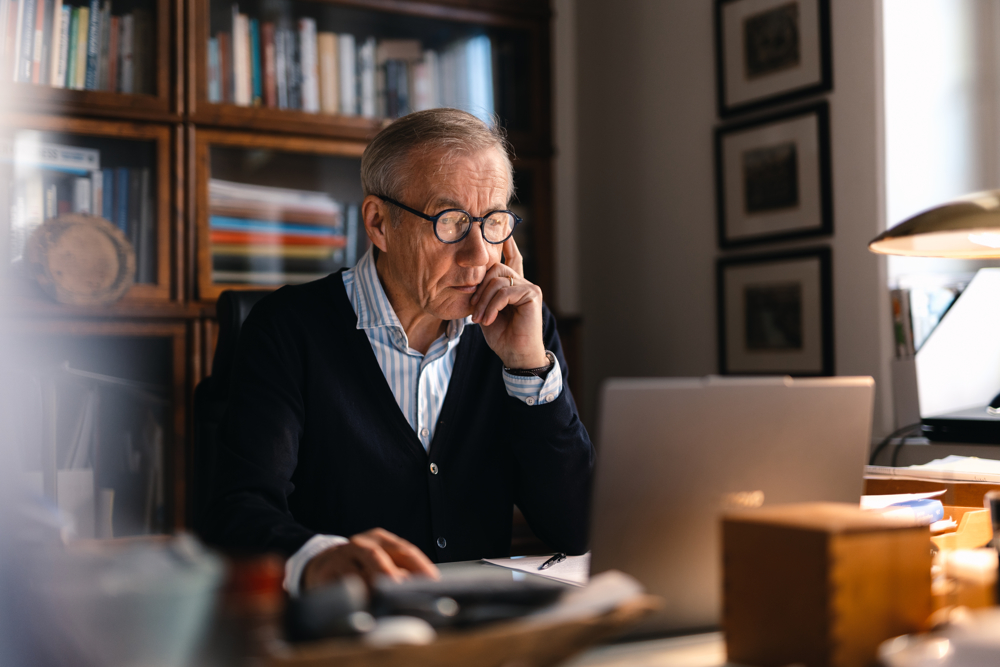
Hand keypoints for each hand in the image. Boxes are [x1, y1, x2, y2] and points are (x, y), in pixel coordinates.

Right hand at [301, 528, 439, 591]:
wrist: (322, 563)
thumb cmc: (362, 564)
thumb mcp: (382, 560)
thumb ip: (402, 570)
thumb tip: (425, 589)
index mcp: (380, 538)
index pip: (404, 549)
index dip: (420, 566)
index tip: (434, 582)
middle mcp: (360, 544)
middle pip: (376, 556)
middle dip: (391, 574)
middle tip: (402, 590)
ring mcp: (341, 558)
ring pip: (356, 572)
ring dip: (370, 589)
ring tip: (383, 603)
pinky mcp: (325, 574)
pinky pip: (340, 588)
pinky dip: (353, 598)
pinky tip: (362, 609)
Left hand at [470, 236, 547, 368]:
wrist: (515, 355)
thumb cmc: (501, 336)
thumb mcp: (485, 311)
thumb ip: (483, 293)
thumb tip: (472, 279)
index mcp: (512, 285)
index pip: (511, 258)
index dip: (507, 243)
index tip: (502, 227)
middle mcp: (522, 282)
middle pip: (495, 268)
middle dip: (480, 288)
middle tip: (474, 309)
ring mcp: (529, 287)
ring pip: (497, 280)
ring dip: (484, 301)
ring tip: (480, 318)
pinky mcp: (532, 294)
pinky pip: (504, 291)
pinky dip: (492, 306)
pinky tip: (489, 319)